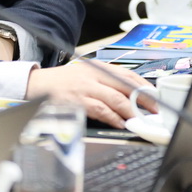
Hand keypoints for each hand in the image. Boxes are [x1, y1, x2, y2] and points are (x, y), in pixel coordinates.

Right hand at [27, 61, 153, 128]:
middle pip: (126, 86)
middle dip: (144, 99)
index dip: (144, 86)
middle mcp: (94, 76)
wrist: (36, 84)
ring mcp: (86, 88)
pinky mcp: (78, 102)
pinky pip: (100, 110)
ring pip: (116, 99)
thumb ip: (105, 81)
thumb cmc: (62, 82)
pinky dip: (113, 118)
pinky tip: (120, 124)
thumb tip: (128, 93)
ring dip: (131, 111)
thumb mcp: (85, 74)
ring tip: (140, 119)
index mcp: (98, 68)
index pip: (128, 75)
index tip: (155, 96)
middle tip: (155, 110)